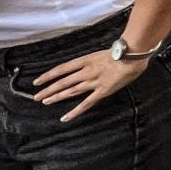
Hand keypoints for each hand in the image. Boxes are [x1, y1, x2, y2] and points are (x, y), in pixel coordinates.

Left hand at [33, 49, 147, 121]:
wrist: (134, 56)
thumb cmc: (122, 52)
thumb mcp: (102, 53)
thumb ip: (92, 61)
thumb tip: (86, 67)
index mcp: (86, 60)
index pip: (62, 69)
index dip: (48, 75)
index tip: (38, 81)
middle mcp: (86, 72)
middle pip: (63, 82)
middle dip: (48, 89)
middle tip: (37, 96)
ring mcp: (93, 82)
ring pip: (70, 91)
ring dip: (56, 97)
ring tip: (45, 101)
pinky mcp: (101, 92)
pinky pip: (86, 103)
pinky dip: (75, 111)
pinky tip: (65, 117)